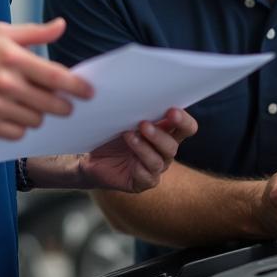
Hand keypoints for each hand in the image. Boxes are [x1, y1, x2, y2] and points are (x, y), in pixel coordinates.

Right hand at [0, 18, 92, 138]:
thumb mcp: (0, 33)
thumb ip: (34, 32)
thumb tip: (61, 25)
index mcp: (12, 58)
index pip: (55, 76)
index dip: (76, 86)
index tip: (88, 92)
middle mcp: (5, 84)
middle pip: (50, 104)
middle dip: (63, 106)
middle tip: (64, 104)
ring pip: (36, 120)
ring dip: (39, 114)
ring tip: (30, 104)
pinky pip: (18, 133)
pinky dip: (21, 126)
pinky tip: (15, 114)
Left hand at [80, 107, 197, 192]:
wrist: (91, 156)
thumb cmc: (111, 132)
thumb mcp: (123, 118)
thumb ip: (137, 109)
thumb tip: (141, 94)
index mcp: (166, 131)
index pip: (186, 127)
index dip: (183, 120)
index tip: (172, 111)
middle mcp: (164, 150)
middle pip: (173, 145)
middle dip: (159, 135)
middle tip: (143, 124)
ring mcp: (155, 167)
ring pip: (159, 161)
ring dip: (144, 148)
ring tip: (128, 136)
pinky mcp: (143, 182)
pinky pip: (147, 177)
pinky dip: (138, 167)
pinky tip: (128, 160)